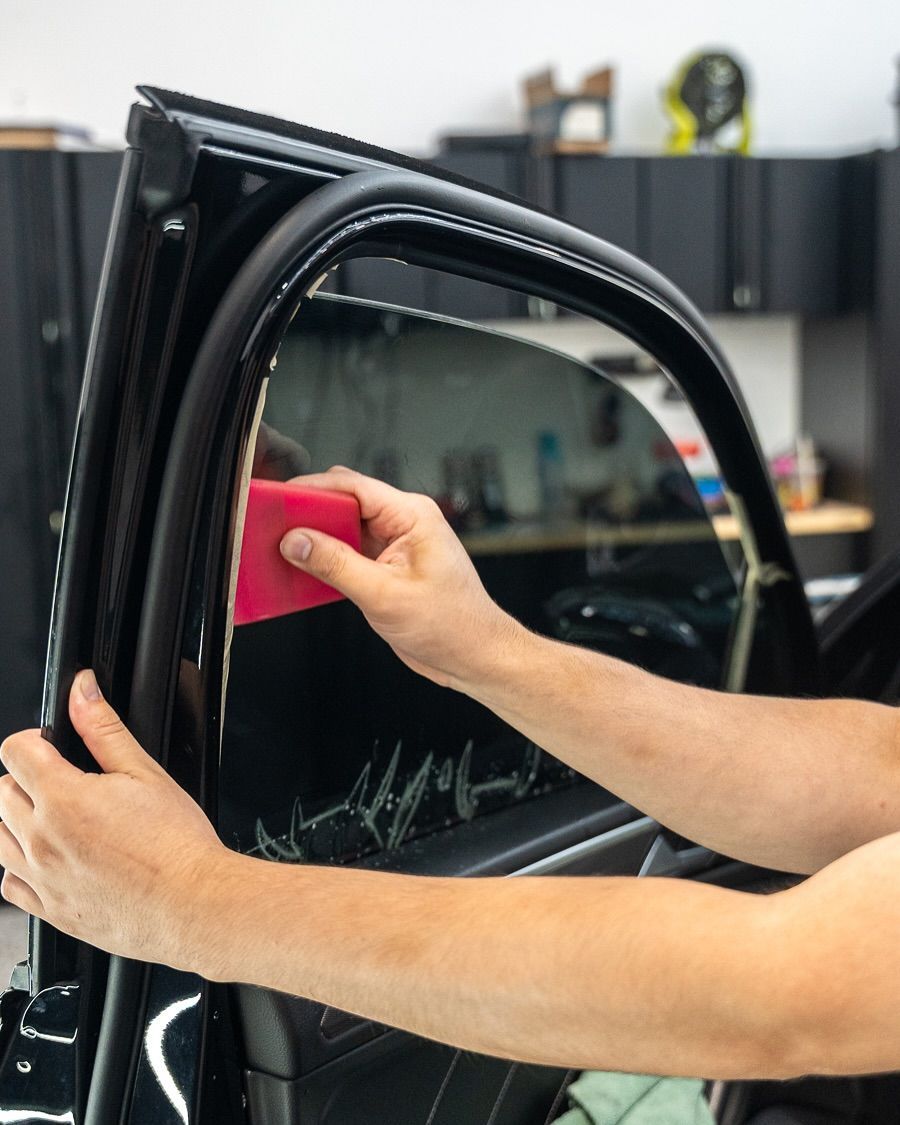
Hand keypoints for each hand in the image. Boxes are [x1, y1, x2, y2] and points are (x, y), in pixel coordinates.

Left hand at [0, 670, 233, 968]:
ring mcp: (40, 879)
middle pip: (3, 792)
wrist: (191, 904)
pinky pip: (8, 885)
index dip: (33, 740)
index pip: (15, 752)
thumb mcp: (145, 772)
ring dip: (19, 821)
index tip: (50, 745)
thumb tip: (82, 692)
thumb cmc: (176, 845)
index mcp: (64, 799)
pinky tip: (53, 858)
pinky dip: (20, 866)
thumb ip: (104, 729)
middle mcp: (42, 840)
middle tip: (66, 782)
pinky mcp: (49, 910)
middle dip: (27, 778)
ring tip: (61, 820)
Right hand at [279, 467, 521, 689]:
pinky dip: (327, 561)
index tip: (280, 499)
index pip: (353, 486)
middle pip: (345, 503)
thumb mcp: (384, 595)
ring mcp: (395, 546)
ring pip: (344, 529)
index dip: (313, 489)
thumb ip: (336, 565)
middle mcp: (404, 524)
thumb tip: (297, 541)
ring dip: (316, 540)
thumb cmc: (451, 625)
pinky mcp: (387, 568)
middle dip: (310, 514)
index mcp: (412, 516)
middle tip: (275, 529)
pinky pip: (349, 553)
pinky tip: (306, 573)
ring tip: (284, 550)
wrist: (473, 656)